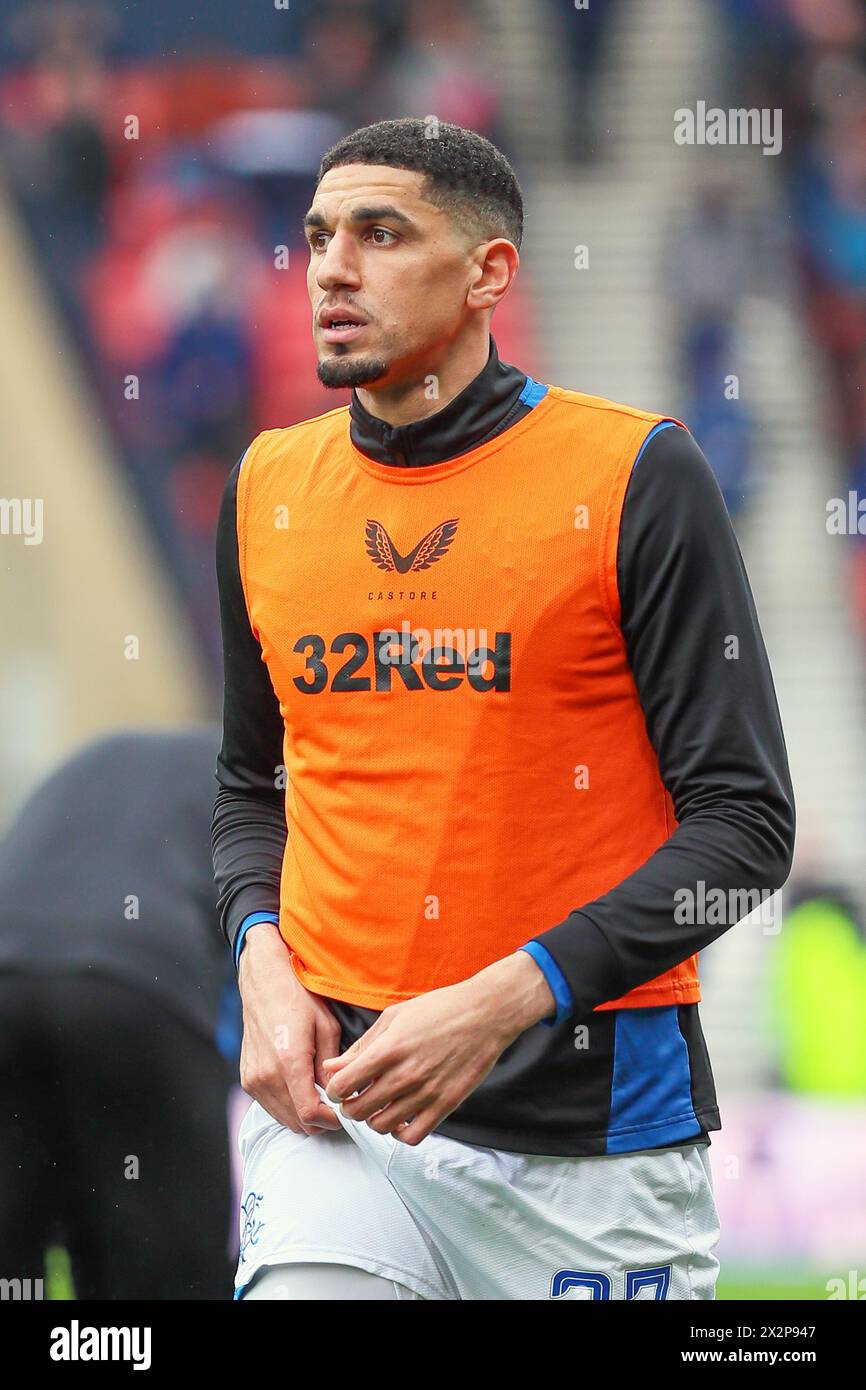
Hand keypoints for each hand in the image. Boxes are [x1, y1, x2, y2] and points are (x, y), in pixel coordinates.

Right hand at [237, 922, 342, 1133]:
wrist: (263, 983)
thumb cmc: (298, 999)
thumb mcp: (326, 1027)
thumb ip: (332, 1066)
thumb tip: (340, 1094)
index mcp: (289, 1061)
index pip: (309, 1113)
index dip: (330, 1120)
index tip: (343, 1113)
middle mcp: (266, 1075)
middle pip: (297, 1122)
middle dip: (320, 1120)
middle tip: (336, 1104)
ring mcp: (253, 1079)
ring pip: (284, 1118)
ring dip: (304, 1115)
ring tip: (320, 1095)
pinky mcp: (247, 1079)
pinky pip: (271, 1107)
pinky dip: (288, 1106)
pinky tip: (301, 1087)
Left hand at [321, 951, 554, 1144]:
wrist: (485, 1014)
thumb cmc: (439, 1009)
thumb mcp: (394, 1017)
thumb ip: (361, 1045)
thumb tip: (332, 1068)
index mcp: (389, 1050)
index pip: (343, 1085)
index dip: (335, 1089)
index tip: (341, 1086)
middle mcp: (405, 1075)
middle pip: (358, 1111)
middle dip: (350, 1106)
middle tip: (357, 1097)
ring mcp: (426, 1093)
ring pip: (382, 1126)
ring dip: (374, 1119)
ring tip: (380, 1105)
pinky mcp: (445, 1105)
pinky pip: (412, 1136)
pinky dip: (400, 1133)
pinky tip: (402, 1117)